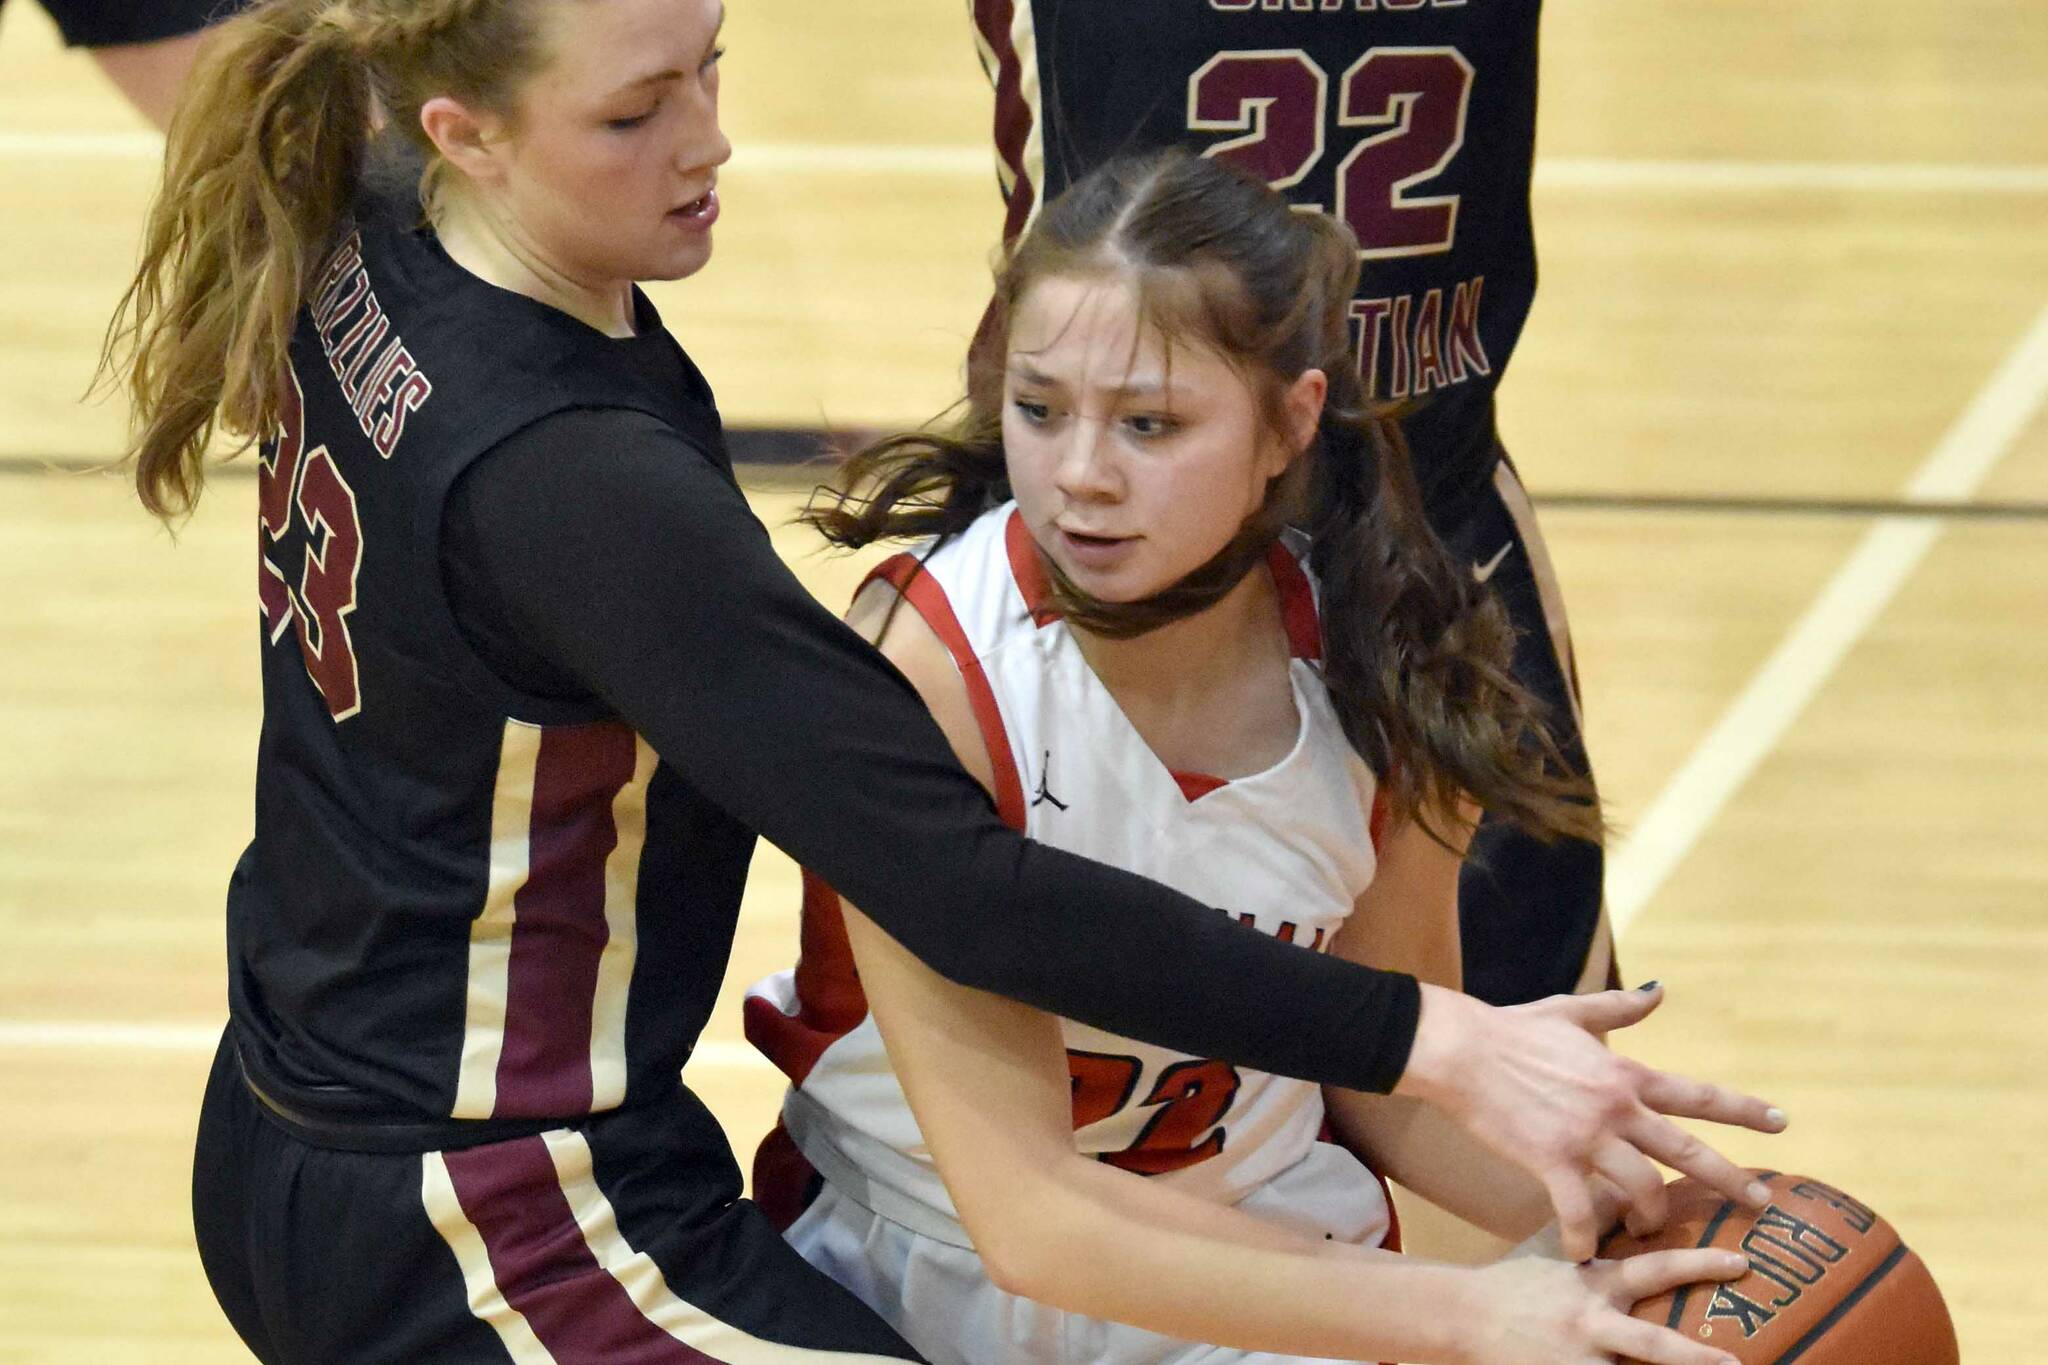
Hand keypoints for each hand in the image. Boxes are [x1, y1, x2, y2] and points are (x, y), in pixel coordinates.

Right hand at [1395, 982, 1787, 1260]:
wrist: (1463, 1049)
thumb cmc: (1512, 1029)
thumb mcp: (1571, 1012)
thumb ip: (1619, 1008)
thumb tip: (1659, 991)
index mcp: (1624, 1074)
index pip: (1696, 1095)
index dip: (1743, 1109)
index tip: (1781, 1122)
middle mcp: (1615, 1108)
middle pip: (1687, 1150)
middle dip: (1728, 1178)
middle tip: (1759, 1201)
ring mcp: (1586, 1137)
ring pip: (1641, 1187)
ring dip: (1650, 1215)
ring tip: (1648, 1232)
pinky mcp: (1551, 1160)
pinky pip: (1578, 1210)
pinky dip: (1582, 1236)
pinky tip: (1580, 1255)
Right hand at [1464, 1249, 1750, 1364]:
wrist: (1463, 1315)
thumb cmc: (1518, 1280)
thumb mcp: (1554, 1245)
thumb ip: (1593, 1221)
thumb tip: (1627, 1186)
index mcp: (1597, 1285)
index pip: (1655, 1269)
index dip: (1698, 1264)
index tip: (1740, 1262)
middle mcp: (1592, 1323)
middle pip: (1652, 1343)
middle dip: (1695, 1357)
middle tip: (1735, 1363)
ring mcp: (1579, 1360)